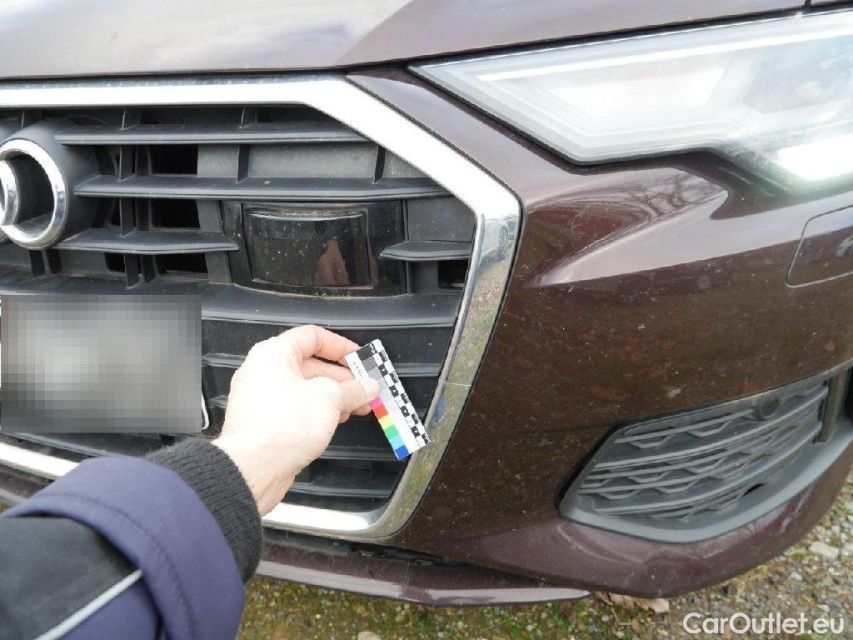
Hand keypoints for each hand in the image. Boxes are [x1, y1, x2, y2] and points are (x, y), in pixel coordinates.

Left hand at [213, 325, 379, 514]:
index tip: (359, 358)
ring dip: (334, 397)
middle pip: (311, 365)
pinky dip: (318, 411)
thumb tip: (367, 386)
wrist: (252, 469)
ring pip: (305, 389)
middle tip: (364, 387)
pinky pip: (296, 408)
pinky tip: (336, 420)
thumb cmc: (280, 427)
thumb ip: (352, 389)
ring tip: (357, 406)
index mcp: (273, 354)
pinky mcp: (265, 422)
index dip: (340, 346)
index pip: (312, 336)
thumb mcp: (329, 399)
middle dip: (342, 377)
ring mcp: (262, 398)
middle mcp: (263, 372)